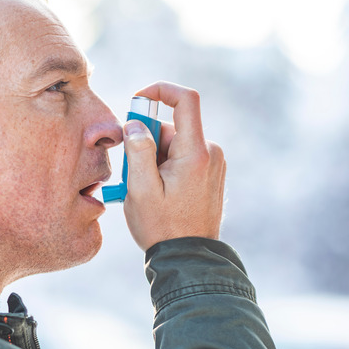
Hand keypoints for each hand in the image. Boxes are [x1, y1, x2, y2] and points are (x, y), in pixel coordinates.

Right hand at [122, 81, 225, 250]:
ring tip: (148, 189)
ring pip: (176, 143)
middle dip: (148, 140)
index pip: (186, 100)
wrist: (189, 258)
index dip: (160, 90)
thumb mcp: (141, 190)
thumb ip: (138, 152)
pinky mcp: (212, 173)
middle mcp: (211, 153)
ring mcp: (214, 163)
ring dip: (156, 157)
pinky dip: (167, 166)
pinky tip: (161, 192)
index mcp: (196, 153)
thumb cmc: (162, 227)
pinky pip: (184, 156)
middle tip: (133, 171)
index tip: (137, 100)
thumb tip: (136, 124)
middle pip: (173, 127)